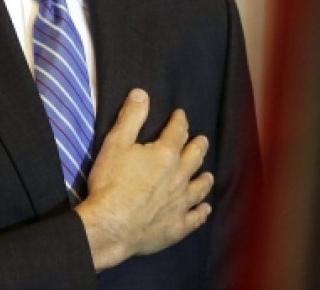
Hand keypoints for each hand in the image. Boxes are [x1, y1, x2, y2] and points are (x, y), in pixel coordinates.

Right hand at [75, 88, 212, 270]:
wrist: (112, 223)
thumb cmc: (111, 182)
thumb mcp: (115, 143)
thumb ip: (131, 117)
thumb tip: (141, 94)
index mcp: (165, 155)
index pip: (177, 132)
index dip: (179, 121)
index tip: (180, 115)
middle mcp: (179, 177)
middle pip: (194, 158)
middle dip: (198, 146)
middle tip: (202, 140)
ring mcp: (181, 203)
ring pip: (199, 187)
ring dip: (204, 178)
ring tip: (208, 174)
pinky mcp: (178, 225)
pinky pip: (196, 217)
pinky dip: (202, 211)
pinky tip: (205, 208)